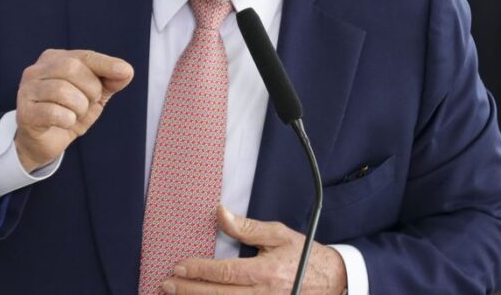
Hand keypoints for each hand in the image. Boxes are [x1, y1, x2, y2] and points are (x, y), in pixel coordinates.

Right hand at [14, 49, 133, 171]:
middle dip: (91, 89)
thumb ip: (110, 81)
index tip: (125, 72)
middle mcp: (36, 70)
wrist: (44, 143)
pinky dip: (68, 119)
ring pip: (61, 90)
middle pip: (72, 69)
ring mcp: (27, 91)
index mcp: (54, 59)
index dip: (106, 64)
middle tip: (90, 103)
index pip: (84, 56)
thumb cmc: (69, 112)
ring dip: (79, 107)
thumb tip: (126, 71)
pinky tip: (66, 122)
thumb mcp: (94, 96)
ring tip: (77, 114)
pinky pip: (52, 112)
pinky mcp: (25, 113)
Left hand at [161, 206, 347, 293]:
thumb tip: (220, 213)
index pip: (224, 273)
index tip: (179, 266)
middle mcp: (263, 294)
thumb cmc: (305, 256)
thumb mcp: (278, 235)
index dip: (198, 270)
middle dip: (189, 290)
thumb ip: (246, 227)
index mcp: (265, 272)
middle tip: (166, 284)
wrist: (334, 281)